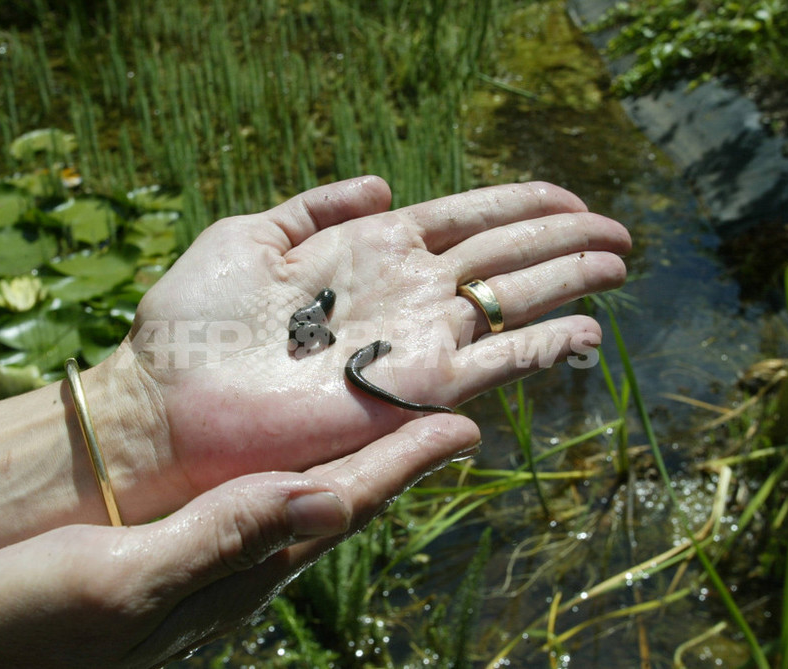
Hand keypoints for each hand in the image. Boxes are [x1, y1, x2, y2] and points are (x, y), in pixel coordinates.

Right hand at [0, 415, 478, 668]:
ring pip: (304, 514)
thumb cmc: (21, 629)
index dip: (404, 463)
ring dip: (354, 471)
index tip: (463, 425)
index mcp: (231, 571)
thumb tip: (325, 499)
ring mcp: (205, 580)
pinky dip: (296, 484)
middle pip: (337, 508)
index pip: (339, 504)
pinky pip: (258, 520)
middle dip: (397, 463)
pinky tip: (293, 471)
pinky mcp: (172, 573)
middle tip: (445, 417)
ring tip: (389, 434)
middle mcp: (234, 576)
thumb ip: (219, 540)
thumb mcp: (120, 578)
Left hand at [107, 177, 629, 497]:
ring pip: (509, 304)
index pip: (465, 218)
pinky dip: (541, 349)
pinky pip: (493, 366)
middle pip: (502, 257)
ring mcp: (412, 340)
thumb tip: (379, 185)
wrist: (167, 404)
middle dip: (562, 243)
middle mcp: (403, 291)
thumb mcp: (250, 236)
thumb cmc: (193, 321)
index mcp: (370, 249)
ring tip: (616, 268)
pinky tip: (585, 333)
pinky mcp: (413, 391)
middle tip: (620, 235)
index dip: (521, 207)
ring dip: (566, 285)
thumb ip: (314, 207)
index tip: (571, 200)